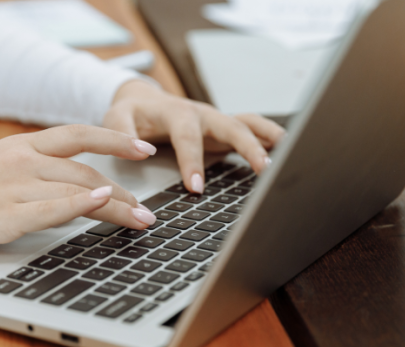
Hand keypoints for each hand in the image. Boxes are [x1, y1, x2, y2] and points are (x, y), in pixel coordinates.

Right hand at [0, 125, 157, 249]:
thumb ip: (32, 169)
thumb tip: (71, 184)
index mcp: (20, 146)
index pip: (78, 135)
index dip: (115, 140)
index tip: (142, 149)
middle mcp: (22, 160)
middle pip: (87, 170)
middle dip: (124, 191)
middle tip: (147, 208)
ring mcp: (14, 187)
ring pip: (78, 190)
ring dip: (117, 206)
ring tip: (141, 219)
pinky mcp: (5, 216)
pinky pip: (52, 207)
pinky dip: (81, 203)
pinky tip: (105, 202)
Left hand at [104, 80, 284, 192]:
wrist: (144, 101)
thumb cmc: (132, 112)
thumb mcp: (116, 118)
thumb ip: (122, 132)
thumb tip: (141, 151)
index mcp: (175, 113)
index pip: (187, 137)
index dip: (192, 161)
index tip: (196, 188)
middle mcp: (201, 114)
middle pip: (230, 126)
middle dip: (248, 146)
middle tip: (262, 169)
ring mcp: (215, 120)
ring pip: (246, 123)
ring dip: (266, 137)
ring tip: (288, 153)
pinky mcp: (222, 129)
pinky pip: (249, 128)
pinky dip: (267, 137)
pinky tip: (284, 150)